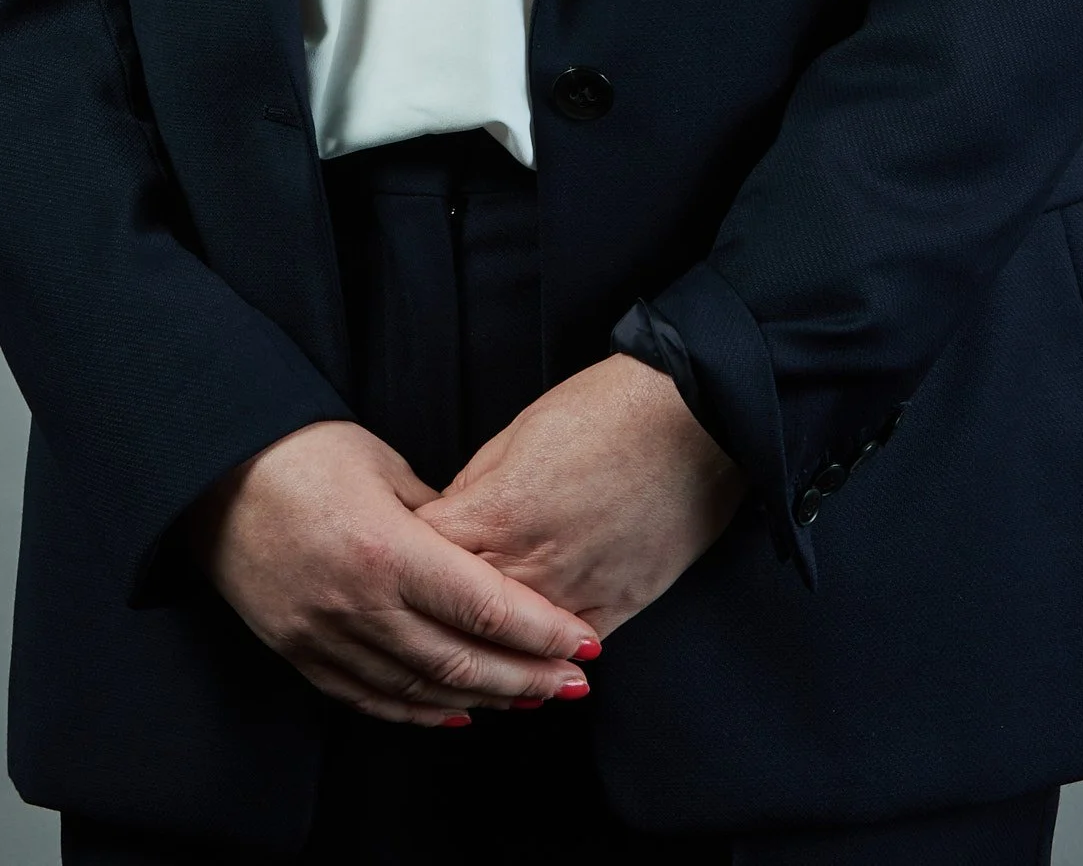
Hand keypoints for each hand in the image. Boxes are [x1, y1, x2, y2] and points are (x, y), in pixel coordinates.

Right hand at [186, 419, 600, 725]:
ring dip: (485, 700)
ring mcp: (327, 638)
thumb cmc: (304, 453)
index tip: (586, 643)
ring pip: (421, 689)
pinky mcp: (301, 655)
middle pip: (461, 662)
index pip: (483, 606)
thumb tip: (484, 551)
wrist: (214, 475)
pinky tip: (458, 714)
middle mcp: (359, 605)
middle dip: (528, 677)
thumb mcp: (385, 465)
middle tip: (576, 684)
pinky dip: (421, 711)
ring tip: (533, 699)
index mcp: (387, 550)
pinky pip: (372, 698)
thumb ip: (439, 517)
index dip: (541, 631)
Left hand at [417, 353, 746, 640]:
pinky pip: (566, 655)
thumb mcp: (516, 433)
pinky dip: (542, 662)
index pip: (421, 558)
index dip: (400, 559)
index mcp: (495, 513)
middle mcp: (529, 564)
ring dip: (482, 656)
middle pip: (456, 616)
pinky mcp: (618, 609)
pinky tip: (526, 672)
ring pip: (509, 650)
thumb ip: (474, 488)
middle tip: (411, 621)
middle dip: (430, 618)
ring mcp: (575, 593)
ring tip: (457, 662)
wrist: (691, 418)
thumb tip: (447, 522)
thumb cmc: (603, 410)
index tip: (390, 560)